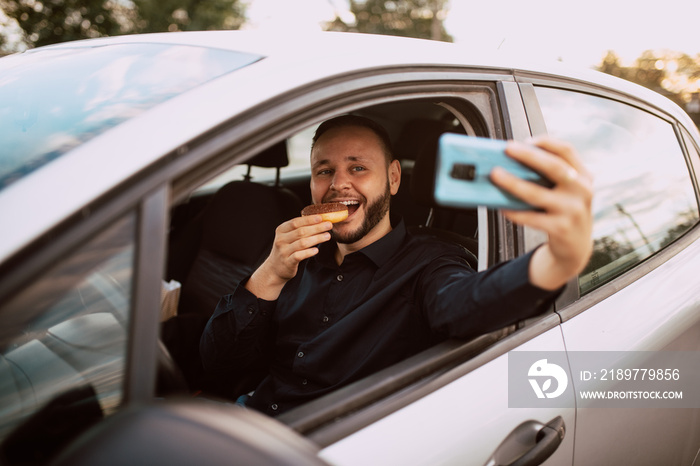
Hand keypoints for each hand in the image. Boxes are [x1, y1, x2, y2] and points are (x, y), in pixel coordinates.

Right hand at [246, 215, 331, 299]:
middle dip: (316, 227)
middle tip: (329, 225)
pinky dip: (308, 252)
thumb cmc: (286, 249)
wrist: (275, 268)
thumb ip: (299, 229)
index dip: (309, 219)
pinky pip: (299, 256)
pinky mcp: (288, 262)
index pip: (296, 222)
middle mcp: (281, 240)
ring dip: (317, 238)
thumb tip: (319, 220)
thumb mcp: (288, 237)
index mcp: (281, 230)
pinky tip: (316, 250)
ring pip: (302, 243)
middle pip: (301, 231)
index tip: (321, 217)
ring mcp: (283, 251)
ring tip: (327, 236)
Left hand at [490, 137, 593, 289]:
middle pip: (554, 167)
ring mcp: (572, 211)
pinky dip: (514, 211)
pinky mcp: (561, 229)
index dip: (546, 142)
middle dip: (529, 156)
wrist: (576, 246)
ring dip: (513, 183)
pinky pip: (531, 217)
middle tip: (508, 149)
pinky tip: (502, 206)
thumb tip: (513, 160)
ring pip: (537, 193)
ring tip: (496, 175)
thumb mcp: (568, 190)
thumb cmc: (565, 211)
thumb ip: (551, 176)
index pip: (567, 151)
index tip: (525, 140)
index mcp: (583, 176)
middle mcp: (581, 191)